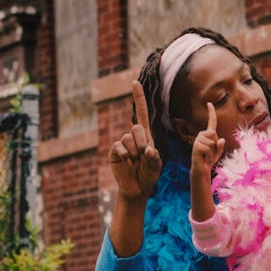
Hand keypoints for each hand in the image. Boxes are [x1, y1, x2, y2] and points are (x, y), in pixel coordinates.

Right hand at [108, 80, 162, 199]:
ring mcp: (123, 143)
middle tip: (143, 156)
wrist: (137, 188)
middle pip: (137, 127)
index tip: (135, 82)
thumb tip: (148, 149)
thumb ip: (154, 158)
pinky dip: (125, 156)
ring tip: (135, 162)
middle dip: (141, 142)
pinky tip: (127, 163)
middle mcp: (133, 136)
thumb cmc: (149, 175)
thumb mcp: (156, 167)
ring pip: (128, 138)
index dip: (138, 98)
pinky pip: (119, 147)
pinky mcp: (114, 151)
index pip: (141, 113)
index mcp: (146, 136)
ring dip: (134, 152)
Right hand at [191, 104, 223, 174]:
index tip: (209, 103)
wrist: (201, 169)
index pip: (211, 122)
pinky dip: (209, 155)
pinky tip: (204, 158)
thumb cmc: (209, 160)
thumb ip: (220, 146)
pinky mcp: (196, 146)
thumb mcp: (218, 152)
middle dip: (216, 146)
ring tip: (207, 156)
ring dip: (212, 152)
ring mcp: (198, 140)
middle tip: (210, 153)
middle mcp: (202, 135)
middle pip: (214, 134)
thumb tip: (221, 139)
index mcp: (208, 134)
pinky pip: (208, 149)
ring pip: (212, 143)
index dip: (211, 112)